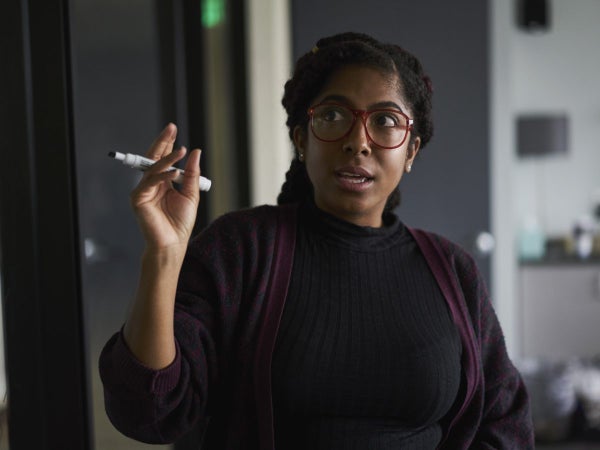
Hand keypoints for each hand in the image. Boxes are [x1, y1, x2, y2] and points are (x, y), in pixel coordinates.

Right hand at [130, 123, 201, 250]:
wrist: (173, 242)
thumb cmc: (180, 222)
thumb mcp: (191, 194)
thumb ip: (192, 174)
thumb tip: (195, 152)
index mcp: (163, 182)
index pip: (163, 158)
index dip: (168, 144)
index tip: (174, 130)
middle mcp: (151, 184)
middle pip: (154, 158)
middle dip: (163, 142)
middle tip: (171, 128)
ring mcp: (143, 190)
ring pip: (153, 168)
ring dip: (167, 158)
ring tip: (180, 149)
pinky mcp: (138, 198)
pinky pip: (151, 182)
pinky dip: (164, 176)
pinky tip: (176, 172)